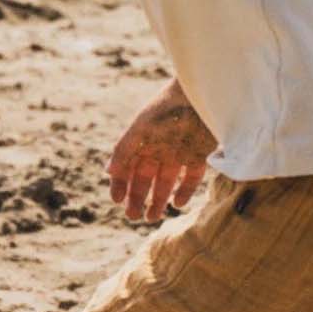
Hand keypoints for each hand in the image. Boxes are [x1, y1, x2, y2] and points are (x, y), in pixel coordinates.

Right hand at [107, 86, 214, 224]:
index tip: (116, 200)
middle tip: (133, 216)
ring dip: (158, 200)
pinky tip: (177, 203)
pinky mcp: (199, 156)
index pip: (126, 166)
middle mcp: (158, 148)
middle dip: (137, 197)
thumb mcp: (141, 128)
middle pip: (144, 178)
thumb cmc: (169, 106)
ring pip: (166, 182)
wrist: (204, 94)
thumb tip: (107, 172)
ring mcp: (179, 153)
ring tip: (152, 217)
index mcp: (141, 140)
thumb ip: (124, 149)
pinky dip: (184, 191)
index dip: (120, 183)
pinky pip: (190, 178)